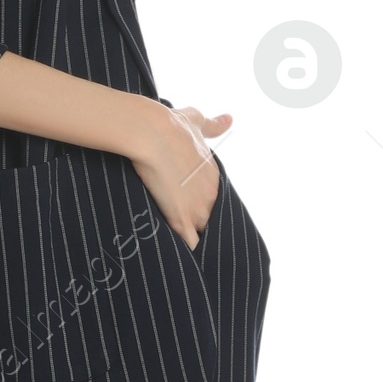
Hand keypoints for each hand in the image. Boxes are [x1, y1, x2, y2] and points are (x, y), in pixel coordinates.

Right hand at [129, 102, 232, 248]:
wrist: (153, 133)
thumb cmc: (172, 126)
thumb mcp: (197, 121)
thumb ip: (213, 125)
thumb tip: (229, 119)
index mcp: (214, 178)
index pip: (213, 203)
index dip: (201, 210)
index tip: (190, 214)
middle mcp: (211, 196)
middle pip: (210, 224)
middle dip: (201, 231)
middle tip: (188, 239)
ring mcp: (198, 209)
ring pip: (202, 238)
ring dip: (195, 246)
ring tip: (184, 257)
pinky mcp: (181, 219)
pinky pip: (190, 246)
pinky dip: (187, 255)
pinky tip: (180, 262)